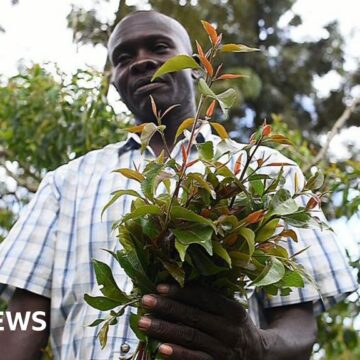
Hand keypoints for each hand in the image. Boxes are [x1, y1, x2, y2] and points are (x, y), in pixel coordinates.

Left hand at [138, 284, 272, 359]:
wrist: (258, 356)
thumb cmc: (236, 326)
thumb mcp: (231, 310)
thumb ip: (210, 299)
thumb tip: (177, 283)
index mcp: (233, 310)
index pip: (204, 298)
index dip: (181, 292)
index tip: (159, 287)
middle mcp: (230, 330)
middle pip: (194, 316)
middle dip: (167, 307)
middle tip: (145, 300)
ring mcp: (224, 351)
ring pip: (190, 337)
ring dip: (165, 329)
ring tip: (144, 322)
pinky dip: (178, 354)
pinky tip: (161, 348)